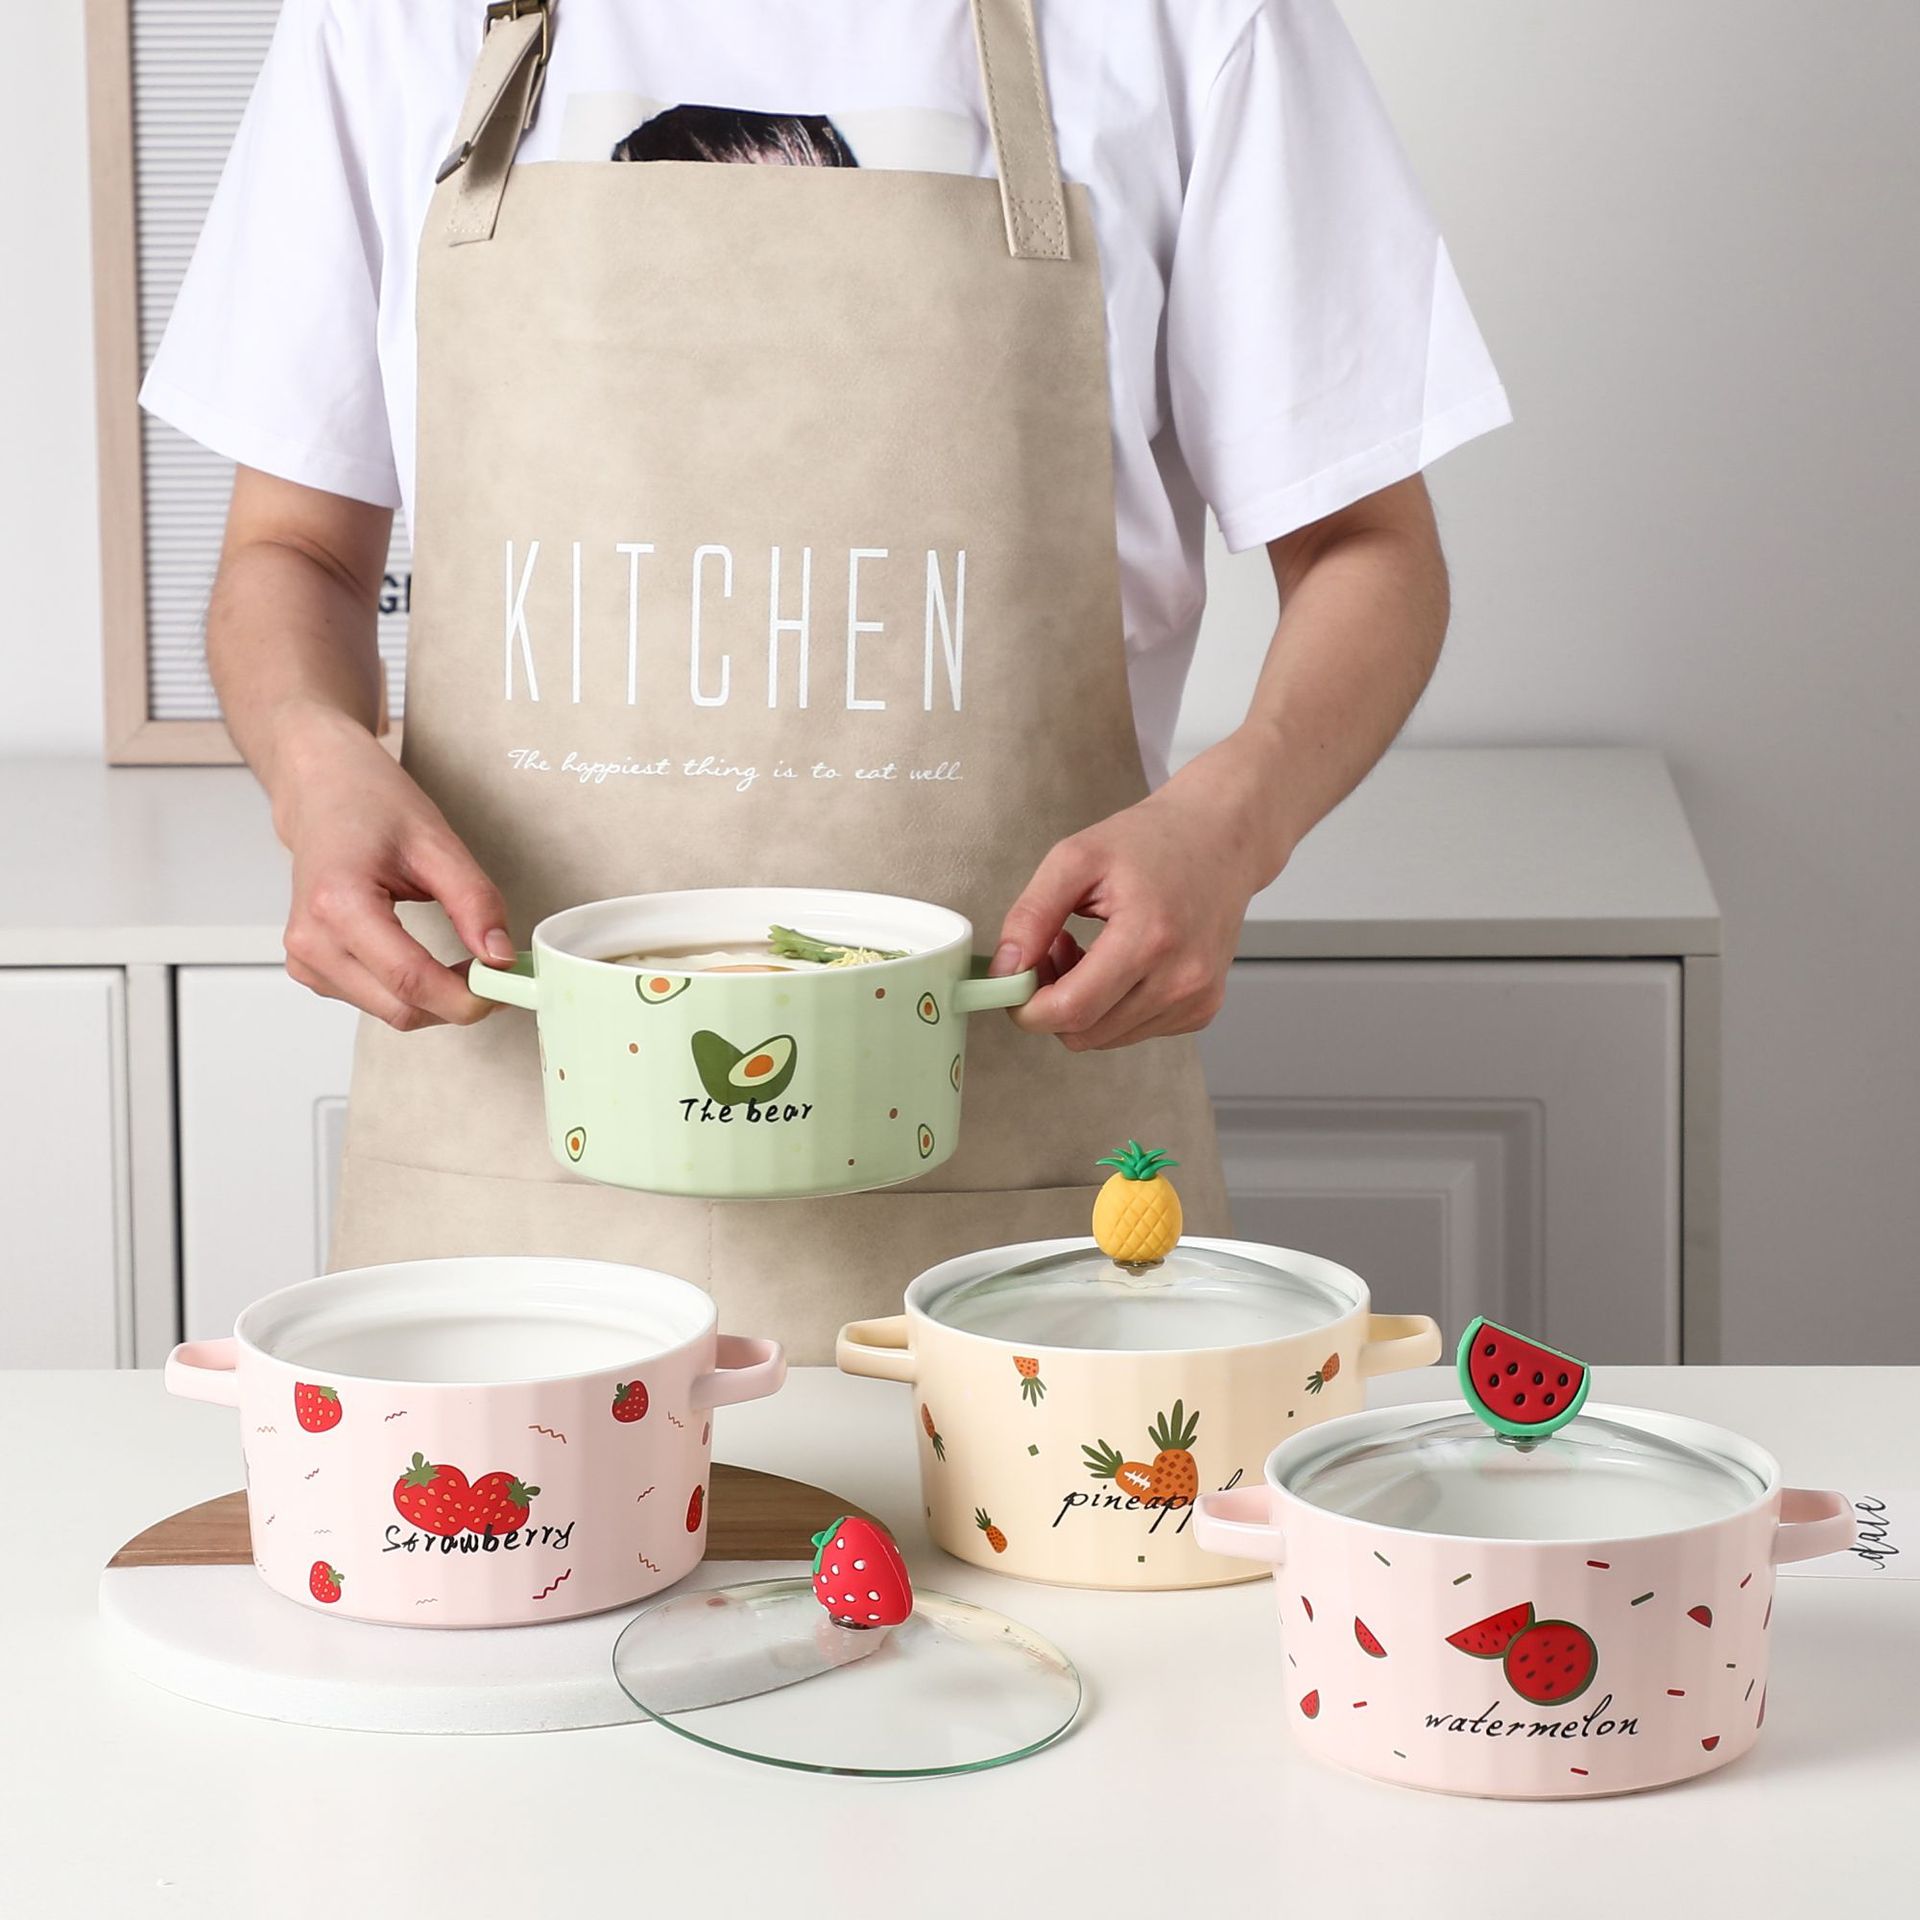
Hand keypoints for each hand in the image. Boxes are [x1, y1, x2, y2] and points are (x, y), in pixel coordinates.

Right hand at [274, 709, 513, 1030]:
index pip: (410, 981)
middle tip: (498, 975)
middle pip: (401, 1009)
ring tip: (466, 964)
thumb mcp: (437, 843)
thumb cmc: (370, 805)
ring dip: (437, 1000)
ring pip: (390, 1013)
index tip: (508, 987)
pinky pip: (375, 1001)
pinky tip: (429, 962)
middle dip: (458, 1003)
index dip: (467, 997)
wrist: (322, 792)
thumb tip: (500, 959)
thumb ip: (474, 903)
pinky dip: (412, 993)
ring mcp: (306, 960)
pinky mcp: (312, 969)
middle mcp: (312, 941)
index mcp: (337, 904)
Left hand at [992, 733, 1283, 1049]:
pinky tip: (1119, 964)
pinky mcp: (1202, 1009)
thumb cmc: (1153, 841)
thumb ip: (1031, 916)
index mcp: (1149, 938)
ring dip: (1082, 1005)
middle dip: (1051, 1003)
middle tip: (1053, 950)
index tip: (1011, 982)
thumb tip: (1004, 971)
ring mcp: (1196, 999)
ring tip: (1090, 950)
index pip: (1071, 1011)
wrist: (1221, 838)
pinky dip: (1112, 1007)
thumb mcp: (1075, 859)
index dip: (1027, 1008)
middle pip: (1084, 1033)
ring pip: (1105, 1038)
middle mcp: (1181, 978)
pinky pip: (1133, 1031)